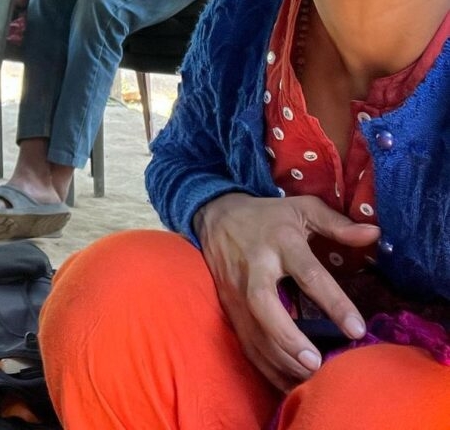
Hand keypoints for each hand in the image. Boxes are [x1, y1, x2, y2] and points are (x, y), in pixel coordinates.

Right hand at [194, 193, 379, 391]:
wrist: (216, 214)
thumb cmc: (268, 215)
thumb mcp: (303, 209)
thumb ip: (337, 223)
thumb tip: (375, 234)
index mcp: (281, 241)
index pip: (308, 273)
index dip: (333, 302)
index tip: (357, 330)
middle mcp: (256, 267)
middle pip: (265, 305)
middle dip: (288, 337)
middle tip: (316, 362)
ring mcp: (238, 289)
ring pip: (252, 329)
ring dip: (278, 358)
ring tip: (308, 379)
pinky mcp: (229, 305)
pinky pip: (245, 340)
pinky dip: (265, 365)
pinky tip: (288, 381)